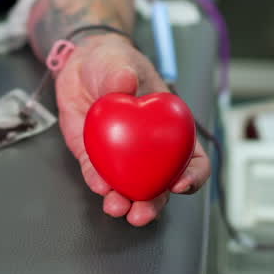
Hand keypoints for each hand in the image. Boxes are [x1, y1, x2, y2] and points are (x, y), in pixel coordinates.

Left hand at [54, 34, 210, 225]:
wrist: (80, 64)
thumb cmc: (112, 61)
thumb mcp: (120, 60)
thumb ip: (122, 72)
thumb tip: (126, 83)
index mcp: (170, 128)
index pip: (192, 158)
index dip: (193, 175)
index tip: (181, 184)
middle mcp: (150, 148)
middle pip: (160, 184)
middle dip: (154, 204)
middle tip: (142, 212)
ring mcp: (122, 155)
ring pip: (129, 188)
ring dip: (124, 203)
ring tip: (116, 207)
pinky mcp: (94, 156)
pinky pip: (97, 174)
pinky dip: (98, 182)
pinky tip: (98, 185)